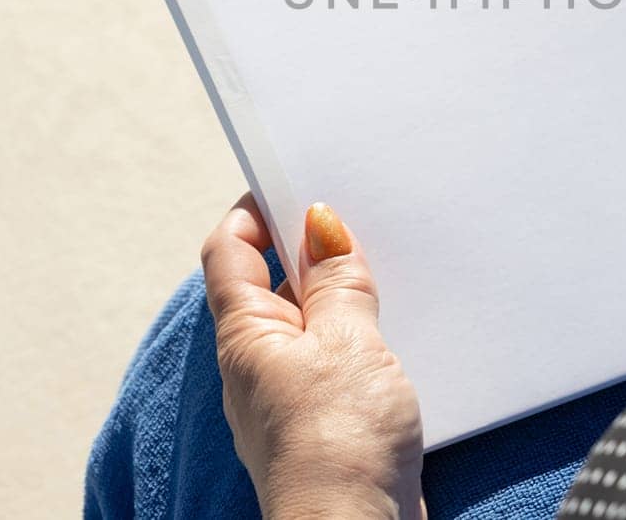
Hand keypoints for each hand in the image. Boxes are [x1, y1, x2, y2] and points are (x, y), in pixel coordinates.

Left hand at [201, 196, 423, 519]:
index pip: (229, 251)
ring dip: (342, 294)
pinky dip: (359, 336)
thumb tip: (320, 226)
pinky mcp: (325, 422)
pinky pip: (335, 360)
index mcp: (245, 334)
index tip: (293, 178)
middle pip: (273, 282)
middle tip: (357, 215)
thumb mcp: (347, 343)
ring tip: (386, 269)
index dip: (255, 209)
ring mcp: (289, 395)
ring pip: (310, 322)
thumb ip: (337, 282)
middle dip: (311, 246)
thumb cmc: (339, 446)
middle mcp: (257, 363)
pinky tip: (396, 331)